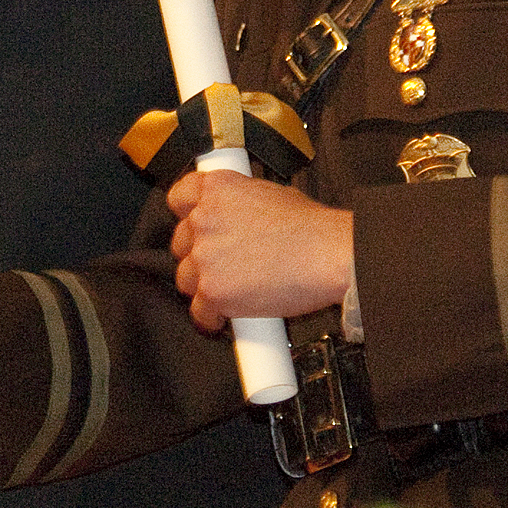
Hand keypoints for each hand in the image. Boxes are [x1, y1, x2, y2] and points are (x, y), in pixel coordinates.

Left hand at [165, 170, 353, 333]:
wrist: (329, 255)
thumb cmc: (311, 228)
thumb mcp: (271, 194)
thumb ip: (240, 204)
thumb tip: (236, 217)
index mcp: (217, 189)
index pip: (179, 198)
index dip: (188, 215)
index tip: (197, 227)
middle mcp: (204, 219)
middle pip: (181, 243)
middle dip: (199, 255)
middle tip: (225, 263)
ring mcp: (205, 257)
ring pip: (186, 279)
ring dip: (205, 286)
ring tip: (233, 290)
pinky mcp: (212, 292)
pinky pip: (199, 312)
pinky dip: (213, 317)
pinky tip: (229, 315)